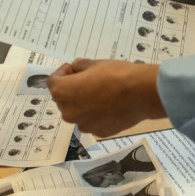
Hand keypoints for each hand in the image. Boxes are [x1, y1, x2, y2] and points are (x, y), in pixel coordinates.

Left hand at [47, 59, 165, 138]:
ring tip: (102, 94)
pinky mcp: (98, 132)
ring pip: (78, 112)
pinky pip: (93, 121)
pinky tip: (111, 106)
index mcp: (63, 92)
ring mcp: (83, 124)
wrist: (140, 94)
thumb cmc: (116, 74)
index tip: (74, 68)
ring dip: (84, 103)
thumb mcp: (96, 64)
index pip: (53, 81)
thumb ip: (81, 66)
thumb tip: (76, 67)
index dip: (63, 73)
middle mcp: (68, 111)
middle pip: (64, 99)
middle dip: (73, 89)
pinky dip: (97, 114)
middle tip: (89, 80)